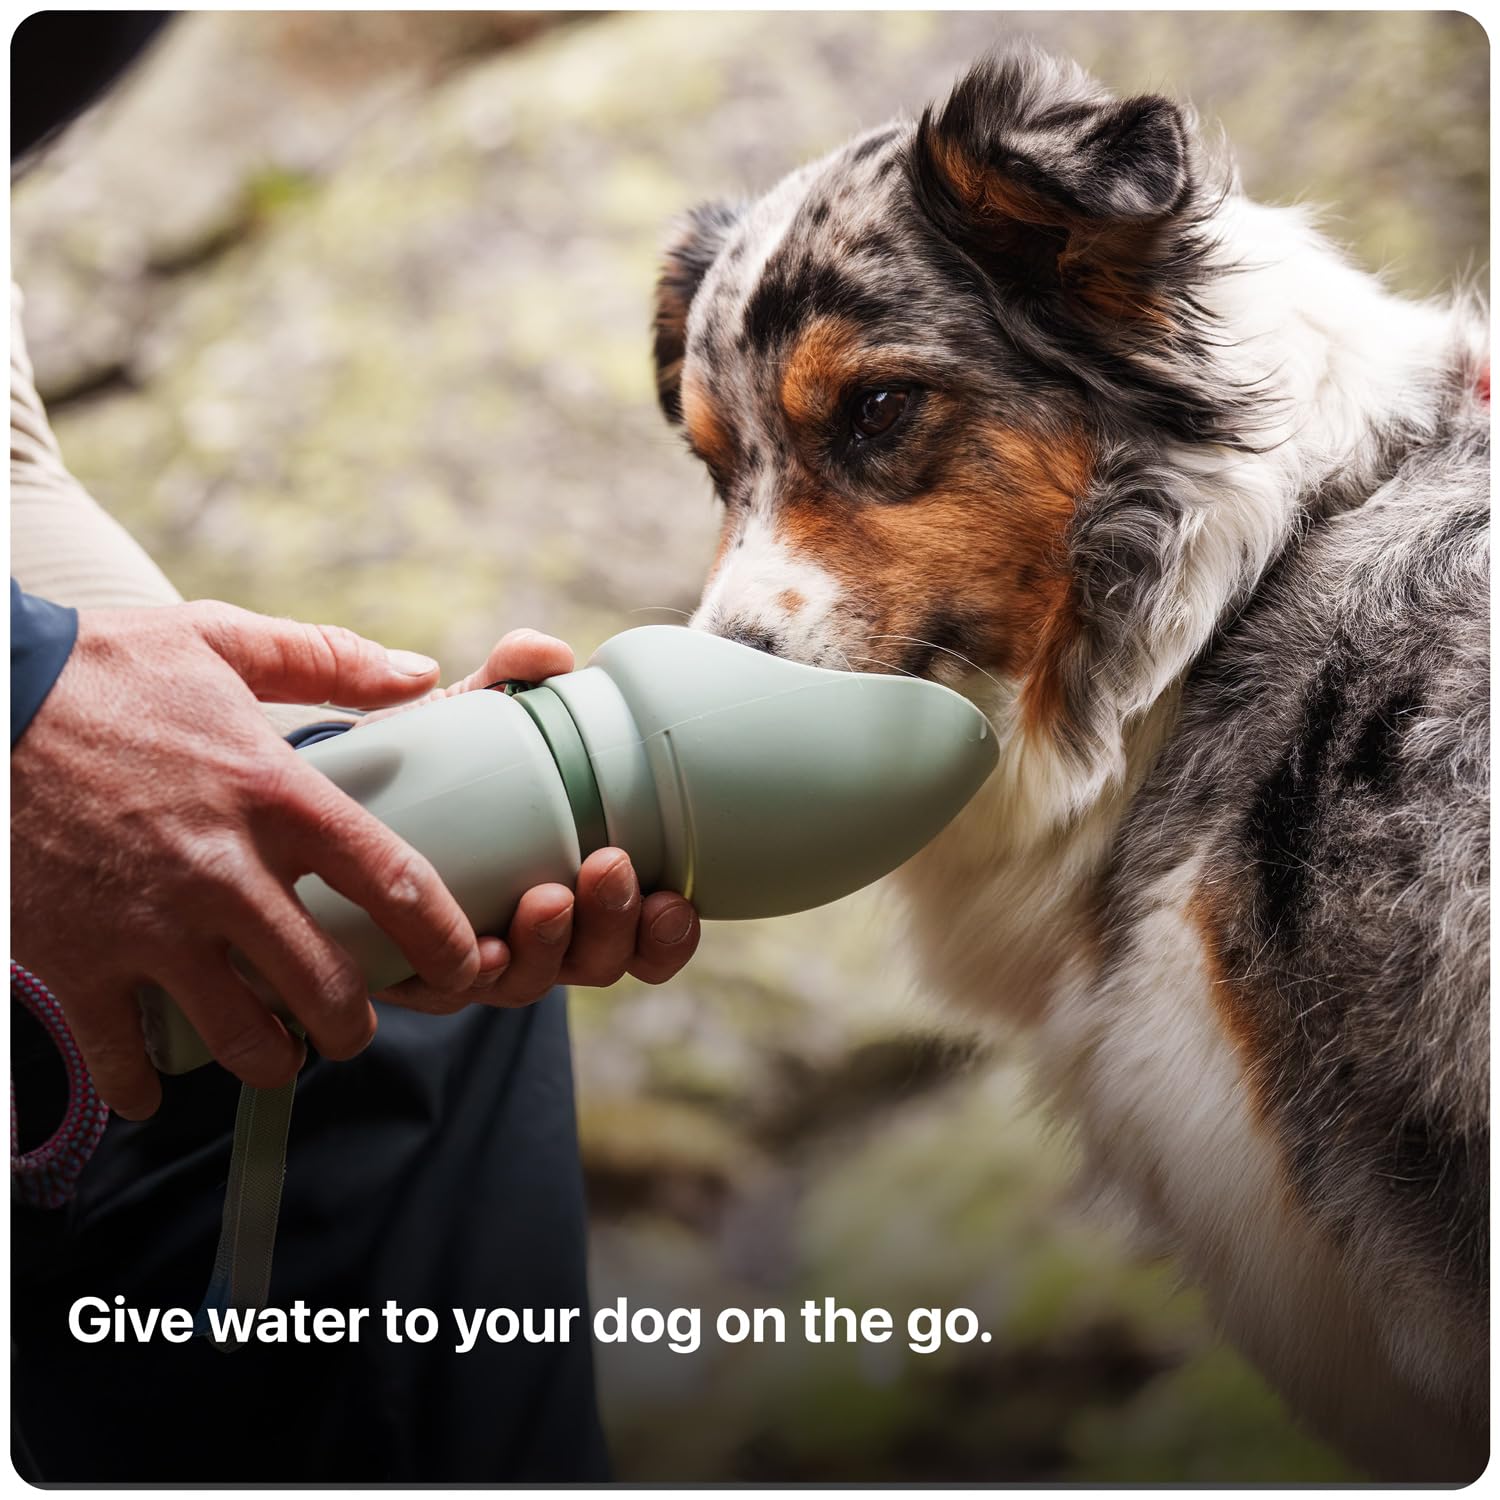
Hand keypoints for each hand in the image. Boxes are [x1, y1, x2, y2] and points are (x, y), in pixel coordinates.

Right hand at [10, 600, 482, 1118]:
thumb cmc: (103, 670)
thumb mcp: (222, 641)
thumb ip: (329, 660)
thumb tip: (423, 676)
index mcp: (274, 792)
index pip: (392, 882)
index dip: (443, 941)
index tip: (463, 967)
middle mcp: (222, 869)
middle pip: (327, 988)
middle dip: (355, 1025)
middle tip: (353, 1027)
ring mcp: (147, 923)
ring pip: (243, 1037)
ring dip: (271, 1057)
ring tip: (275, 1049)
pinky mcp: (73, 958)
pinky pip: (126, 1057)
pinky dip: (144, 1085)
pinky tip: (155, 1083)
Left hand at [369, 629, 700, 1014]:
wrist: (338, 796)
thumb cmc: (436, 763)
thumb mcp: (477, 719)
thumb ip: (513, 679)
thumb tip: (551, 654)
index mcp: (582, 894)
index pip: (645, 938)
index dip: (669, 935)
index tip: (673, 897)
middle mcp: (538, 941)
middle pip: (598, 964)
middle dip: (614, 925)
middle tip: (608, 867)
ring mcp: (476, 963)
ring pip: (531, 983)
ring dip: (551, 945)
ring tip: (548, 899)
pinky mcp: (410, 974)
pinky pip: (447, 992)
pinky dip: (471, 973)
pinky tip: (484, 949)